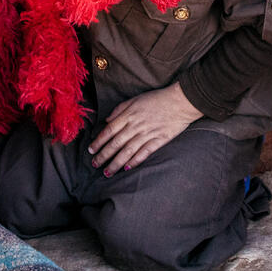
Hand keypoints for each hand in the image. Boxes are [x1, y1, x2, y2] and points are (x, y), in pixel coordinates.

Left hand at [88, 83, 202, 175]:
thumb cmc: (157, 98)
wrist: (180, 101)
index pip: (109, 130)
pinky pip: (144, 153)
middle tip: (95, 164)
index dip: (99, 141)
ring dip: (116, 163)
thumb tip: (107, 120)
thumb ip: (120, 109)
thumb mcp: (136, 99)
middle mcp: (136, 125)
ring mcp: (147, 133)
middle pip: (116, 143)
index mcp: (129, 114)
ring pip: (127, 151)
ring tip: (107, 172)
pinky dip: (135, 161)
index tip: (91, 150)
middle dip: (103, 155)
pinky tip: (127, 168)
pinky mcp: (159, 140)